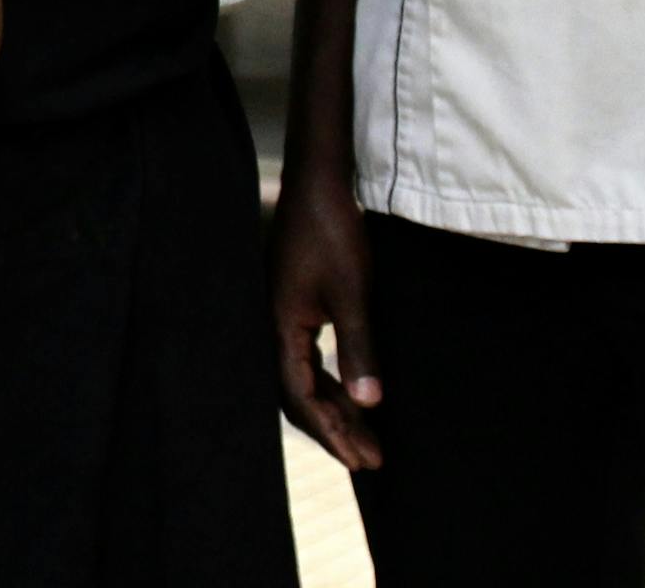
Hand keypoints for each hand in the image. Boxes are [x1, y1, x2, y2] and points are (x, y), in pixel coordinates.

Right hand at [270, 172, 380, 469]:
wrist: (319, 185)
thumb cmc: (333, 234)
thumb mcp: (353, 294)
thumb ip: (359, 349)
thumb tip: (371, 404)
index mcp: (279, 326)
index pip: (301, 396)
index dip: (332, 431)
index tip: (363, 459)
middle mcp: (273, 326)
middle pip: (299, 394)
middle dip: (335, 429)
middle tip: (370, 459)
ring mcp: (281, 315)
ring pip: (304, 377)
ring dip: (335, 407)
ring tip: (368, 435)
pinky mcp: (293, 305)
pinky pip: (308, 358)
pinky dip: (332, 381)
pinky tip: (353, 392)